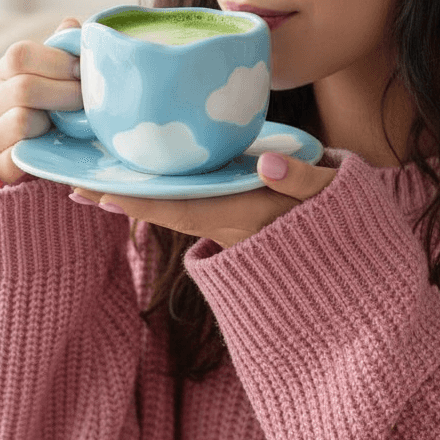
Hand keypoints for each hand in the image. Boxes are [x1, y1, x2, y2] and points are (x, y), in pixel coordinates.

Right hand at [0, 18, 85, 183]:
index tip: (83, 71)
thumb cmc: (63, 106)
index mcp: (6, 71)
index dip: (58, 61)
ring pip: (22, 120)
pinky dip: (43, 151)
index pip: (20, 55)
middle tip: (87, 100)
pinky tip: (57, 146)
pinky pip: (18, 155)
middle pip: (24, 87)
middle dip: (65, 93)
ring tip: (73, 124)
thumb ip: (66, 50)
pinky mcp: (0, 165)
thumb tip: (72, 25)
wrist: (54, 155)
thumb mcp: (66, 75)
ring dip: (55, 122)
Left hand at [71, 152, 337, 247]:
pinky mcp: (244, 229)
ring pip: (179, 214)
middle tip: (74, 184)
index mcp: (250, 217)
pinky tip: (147, 191)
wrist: (364, 275)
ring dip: (139, 201)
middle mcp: (235, 228)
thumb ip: (308, 180)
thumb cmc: (352, 226)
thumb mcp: (339, 199)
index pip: (181, 206)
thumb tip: (267, 164)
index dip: (136, 197)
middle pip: (168, 212)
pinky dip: (165, 204)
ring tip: (98, 184)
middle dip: (122, 200)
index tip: (92, 188)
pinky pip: (196, 214)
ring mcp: (238, 231)